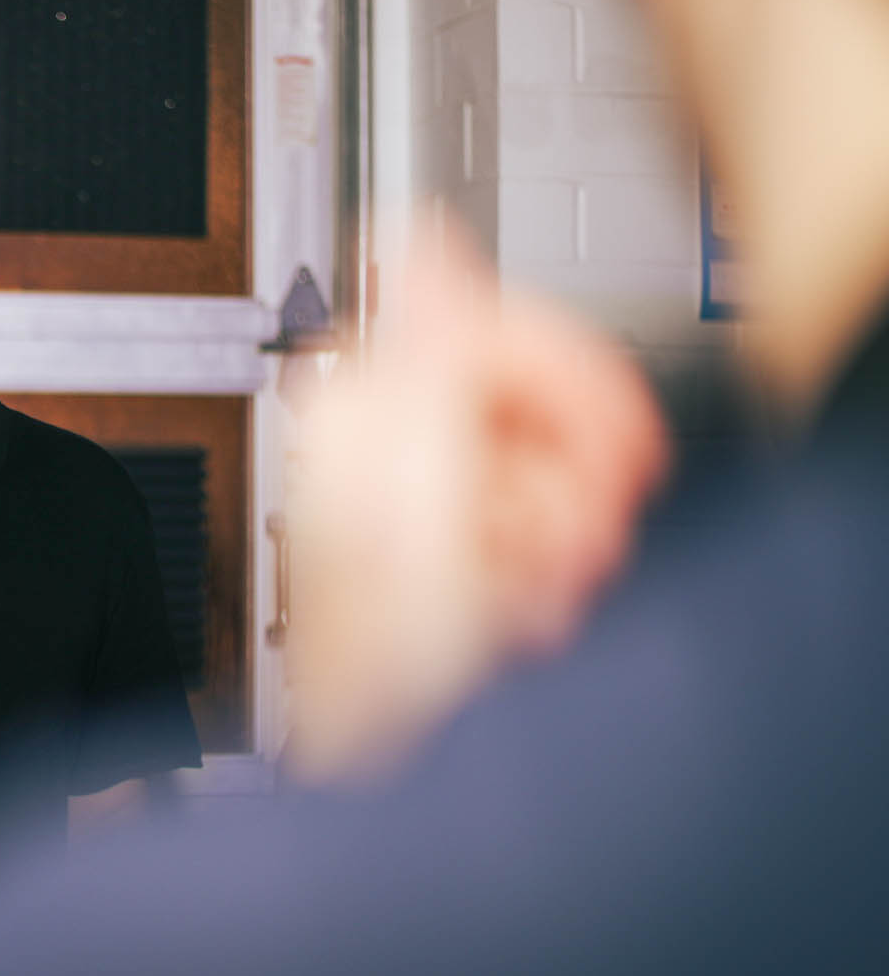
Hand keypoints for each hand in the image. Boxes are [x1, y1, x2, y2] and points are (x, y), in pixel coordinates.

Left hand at [284, 237, 669, 783]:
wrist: (379, 750)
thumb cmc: (382, 638)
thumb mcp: (415, 478)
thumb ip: (430, 345)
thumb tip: (411, 225)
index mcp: (362, 398)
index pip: (494, 324)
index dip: (574, 377)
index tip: (614, 438)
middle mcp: (378, 432)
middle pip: (527, 393)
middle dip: (573, 464)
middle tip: (578, 531)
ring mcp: (410, 490)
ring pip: (538, 458)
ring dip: (563, 523)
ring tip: (538, 582)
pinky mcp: (440, 544)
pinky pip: (523, 516)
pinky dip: (545, 559)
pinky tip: (526, 603)